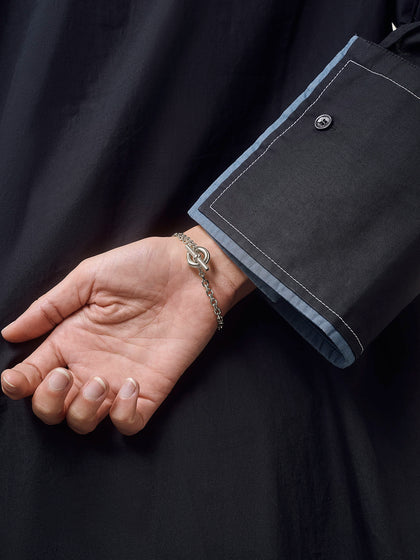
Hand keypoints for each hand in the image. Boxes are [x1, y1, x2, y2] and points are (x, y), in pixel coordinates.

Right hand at [0, 226, 253, 434]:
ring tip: (101, 381)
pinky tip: (131, 385)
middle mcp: (91, 365)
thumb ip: (49, 307)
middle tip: (64, 376)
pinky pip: (129, 424)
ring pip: (85, 423)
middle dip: (48, 403)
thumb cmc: (141, 267)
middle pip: (53, 408)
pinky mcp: (152, 390)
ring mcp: (120, 381)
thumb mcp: (89, 277)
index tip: (15, 380)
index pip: (33, 374)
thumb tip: (8, 333)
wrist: (191, 272)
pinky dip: (123, 416)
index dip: (18, 385)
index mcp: (72, 339)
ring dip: (83, 411)